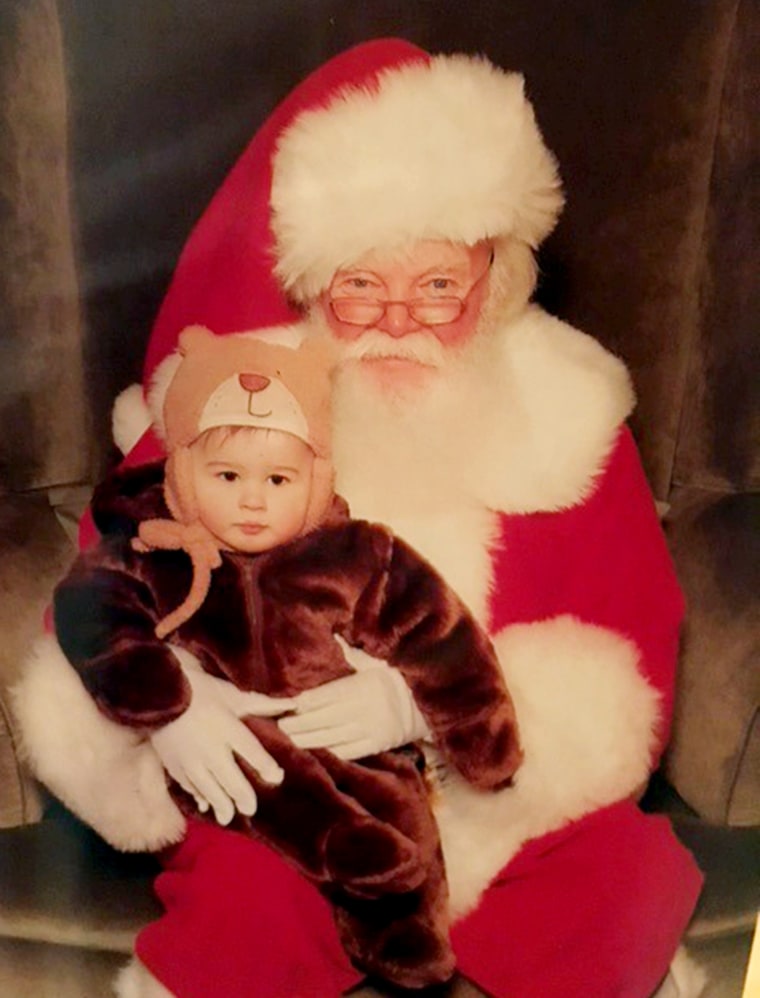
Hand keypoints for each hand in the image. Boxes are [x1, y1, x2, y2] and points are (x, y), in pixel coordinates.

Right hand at [151, 666, 294, 824]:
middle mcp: (212, 749)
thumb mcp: (231, 695)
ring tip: (229, 817)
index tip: (277, 777)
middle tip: (251, 808)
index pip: (252, 753)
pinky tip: (205, 805)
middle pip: (232, 781)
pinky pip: (190, 787)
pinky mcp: (175, 765)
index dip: (266, 767)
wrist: (157, 694)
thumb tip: (293, 704)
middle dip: (244, 797)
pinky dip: (199, 797)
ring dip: (222, 805)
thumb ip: (262, 704)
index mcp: (228, 729)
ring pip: (211, 790)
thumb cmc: (199, 690)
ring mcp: (192, 761)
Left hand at [278, 663, 429, 759]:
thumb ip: (352, 653)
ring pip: (331, 738)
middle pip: (323, 719)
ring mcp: (371, 729)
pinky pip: (346, 751)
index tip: (288, 704)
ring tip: (290, 738)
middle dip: (299, 723)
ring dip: (308, 740)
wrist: (427, 703)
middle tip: (280, 724)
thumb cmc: (396, 678)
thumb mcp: (376, 662)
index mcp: (364, 684)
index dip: (304, 702)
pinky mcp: (376, 746)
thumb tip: (333, 635)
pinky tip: (314, 750)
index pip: (326, 695)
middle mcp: (366, 708)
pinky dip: (328, 752)